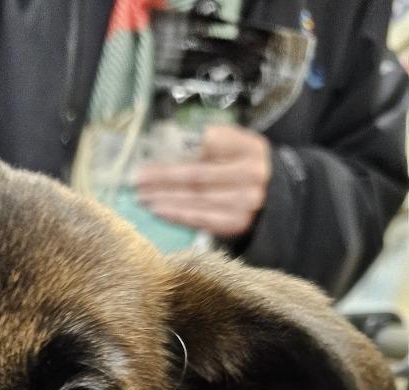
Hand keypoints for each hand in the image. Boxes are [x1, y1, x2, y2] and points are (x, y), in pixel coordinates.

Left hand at [135, 124, 271, 238]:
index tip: (155, 153)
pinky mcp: (236, 223)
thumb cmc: (242, 169)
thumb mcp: (236, 147)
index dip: (183, 149)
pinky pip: (201, 219)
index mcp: (250, 147)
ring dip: (165, 198)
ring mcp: (246, 201)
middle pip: (199, 174)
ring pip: (197, 198)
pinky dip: (177, 214)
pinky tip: (158, 211)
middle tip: (138, 179)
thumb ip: (213, 143)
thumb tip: (174, 146)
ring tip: (141, 196)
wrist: (272, 199)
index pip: (214, 144)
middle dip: (163, 177)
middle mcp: (252, 174)